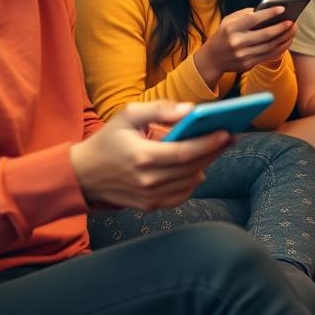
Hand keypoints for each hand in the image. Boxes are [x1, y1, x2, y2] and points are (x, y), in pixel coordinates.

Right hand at [70, 102, 231, 209]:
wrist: (84, 174)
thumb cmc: (109, 140)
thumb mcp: (128, 115)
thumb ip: (160, 109)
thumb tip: (190, 110)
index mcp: (142, 157)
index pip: (184, 153)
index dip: (208, 144)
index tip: (227, 132)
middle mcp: (148, 181)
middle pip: (193, 168)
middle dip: (215, 151)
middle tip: (230, 136)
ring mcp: (150, 197)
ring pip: (191, 182)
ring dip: (205, 164)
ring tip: (214, 148)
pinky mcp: (151, 206)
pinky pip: (182, 195)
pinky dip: (192, 180)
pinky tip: (195, 166)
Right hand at [195, 7, 294, 84]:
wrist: (211, 59)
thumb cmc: (223, 35)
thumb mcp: (228, 21)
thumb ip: (245, 14)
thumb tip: (267, 11)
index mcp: (231, 28)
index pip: (253, 19)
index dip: (269, 14)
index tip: (282, 8)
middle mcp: (236, 42)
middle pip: (265, 35)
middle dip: (281, 28)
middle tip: (293, 22)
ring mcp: (242, 55)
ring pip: (269, 46)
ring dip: (284, 38)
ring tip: (293, 30)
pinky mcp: (247, 65)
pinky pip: (268, 55)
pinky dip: (280, 48)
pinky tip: (287, 40)